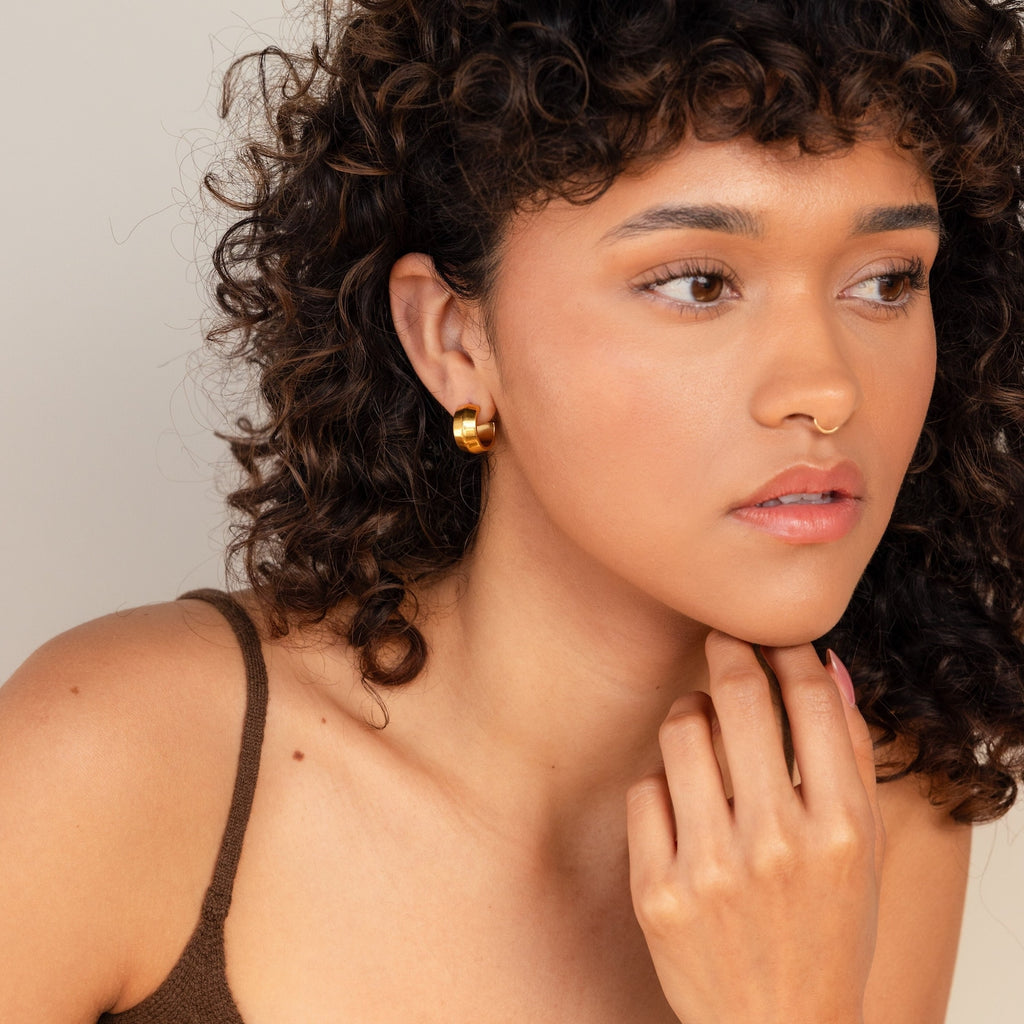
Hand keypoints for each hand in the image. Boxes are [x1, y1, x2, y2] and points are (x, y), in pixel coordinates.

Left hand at [627, 631, 884, 1023]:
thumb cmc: (825, 930)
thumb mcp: (862, 849)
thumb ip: (850, 755)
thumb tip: (825, 664)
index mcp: (840, 829)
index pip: (812, 700)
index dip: (787, 650)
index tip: (772, 637)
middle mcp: (777, 844)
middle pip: (740, 697)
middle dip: (728, 650)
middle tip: (721, 638)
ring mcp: (712, 870)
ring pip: (680, 731)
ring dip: (689, 712)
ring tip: (699, 723)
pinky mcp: (657, 893)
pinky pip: (644, 789)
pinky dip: (662, 784)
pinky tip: (680, 802)